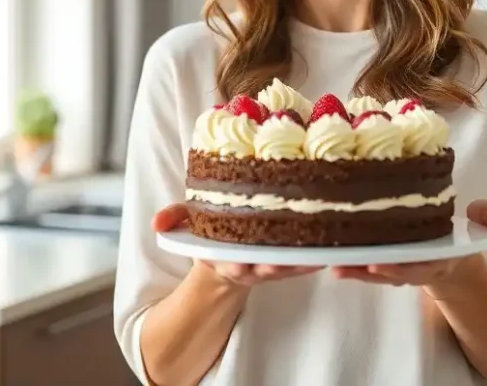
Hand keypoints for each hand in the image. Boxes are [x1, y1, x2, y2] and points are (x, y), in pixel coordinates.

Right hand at [152, 203, 322, 286]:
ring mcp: (269, 266)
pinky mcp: (287, 265)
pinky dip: (315, 260)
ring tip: (317, 253)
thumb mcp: (189, 225)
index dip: (235, 264)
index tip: (238, 263)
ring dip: (301, 262)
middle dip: (273, 266)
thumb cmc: (211, 233)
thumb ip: (175, 218)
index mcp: (222, 257)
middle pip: (262, 268)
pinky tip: (330, 251)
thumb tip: (156, 223)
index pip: (228, 262)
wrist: (226, 258)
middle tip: (283, 260)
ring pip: (287, 267)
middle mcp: (248, 265)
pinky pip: (302, 264)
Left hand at [331, 200, 486, 287]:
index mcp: (441, 258)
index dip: (401, 268)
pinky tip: (330, 257)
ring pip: (375, 271)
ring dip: (354, 269)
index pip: (421, 266)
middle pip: (391, 272)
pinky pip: (367, 264)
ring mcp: (400, 266)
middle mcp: (417, 266)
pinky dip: (351, 263)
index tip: (381, 266)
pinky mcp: (385, 260)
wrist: (452, 255)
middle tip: (345, 266)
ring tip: (331, 263)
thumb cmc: (462, 235)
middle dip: (369, 272)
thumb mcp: (484, 222)